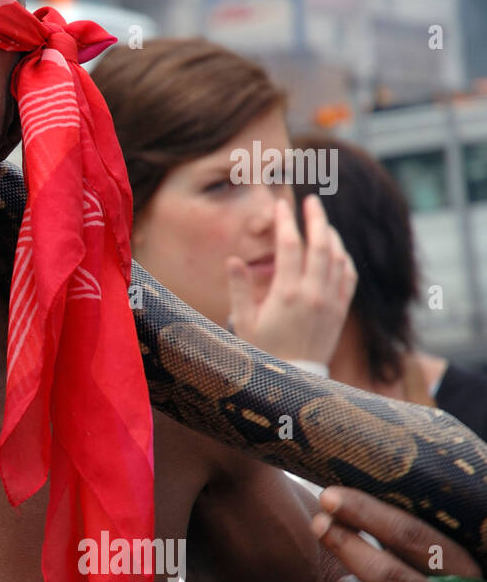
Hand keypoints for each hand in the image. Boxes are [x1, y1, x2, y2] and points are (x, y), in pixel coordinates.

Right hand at [227, 195, 356, 364]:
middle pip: (320, 245)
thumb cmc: (263, 350)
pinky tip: (336, 251)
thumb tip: (234, 260)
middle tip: (311, 201)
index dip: (285, 222)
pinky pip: (348, 277)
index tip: (281, 205)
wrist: (293, 379)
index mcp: (286, 293)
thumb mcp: (243, 322)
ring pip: (337, 258)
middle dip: (316, 219)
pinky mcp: (340, 311)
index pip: (289, 246)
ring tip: (322, 223)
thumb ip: (239, 289)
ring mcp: (330, 301)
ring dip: (331, 236)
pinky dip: (344, 259)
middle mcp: (313, 293)